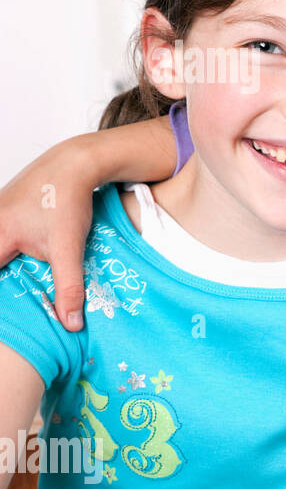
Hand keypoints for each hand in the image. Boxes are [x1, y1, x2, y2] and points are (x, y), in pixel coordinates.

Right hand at [0, 138, 96, 330]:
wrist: (75, 163)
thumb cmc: (68, 202)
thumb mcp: (69, 249)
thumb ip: (69, 287)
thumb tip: (71, 325)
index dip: (3, 297)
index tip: (9, 313)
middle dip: (8, 278)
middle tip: (16, 302)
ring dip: (8, 264)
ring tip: (19, 280)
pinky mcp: (4, 208)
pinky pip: (2, 236)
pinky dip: (8, 249)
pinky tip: (21, 257)